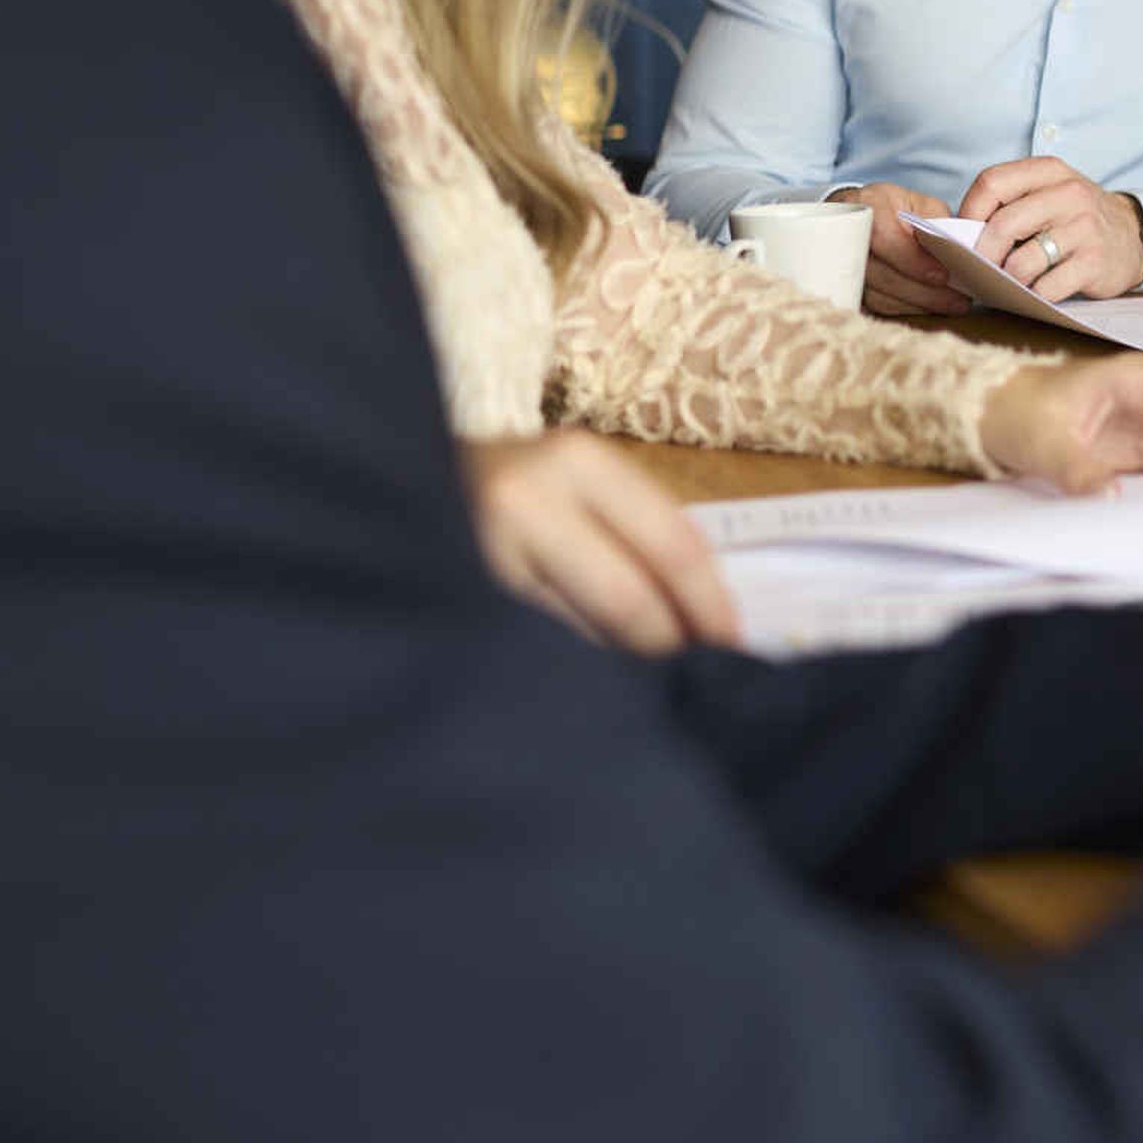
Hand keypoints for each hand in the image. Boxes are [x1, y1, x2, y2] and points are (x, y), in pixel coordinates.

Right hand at [463, 431, 738, 654]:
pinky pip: (534, 645)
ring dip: (622, 662)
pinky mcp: (454, 600)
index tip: (733, 646)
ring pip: (579, 634)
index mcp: (579, 462)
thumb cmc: (523, 486)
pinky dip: (573, 662)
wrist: (409, 480)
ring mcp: (481, 554)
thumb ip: (645, 536)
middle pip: (628, 598)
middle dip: (667, 645)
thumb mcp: (588, 485)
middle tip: (692, 676)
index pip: (672, 546)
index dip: (710, 605)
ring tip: (646, 680)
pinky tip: (588, 676)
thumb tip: (711, 622)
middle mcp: (526, 500)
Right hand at [846, 181, 968, 316]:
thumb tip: (958, 254)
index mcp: (868, 204)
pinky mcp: (846, 285)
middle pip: (880, 273)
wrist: (859, 215)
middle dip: (922, 291)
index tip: (942, 276)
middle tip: (957, 300)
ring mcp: (839, 262)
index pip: (883, 236)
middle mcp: (847, 233)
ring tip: (951, 305)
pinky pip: (874, 306)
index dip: (911, 260)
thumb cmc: (896, 209)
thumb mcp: (921, 205)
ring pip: (877, 295)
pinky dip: (904, 308)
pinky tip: (928, 307)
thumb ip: (937, 225)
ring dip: (916, 304)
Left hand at [959, 156, 1142, 301]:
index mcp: (1050, 171)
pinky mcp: (1094, 263)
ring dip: (1008, 279)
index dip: (968, 212)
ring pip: (1023, 262)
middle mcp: (1069, 194)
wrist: (1133, 235)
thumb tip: (962, 235)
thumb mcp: (1049, 192)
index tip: (965, 234)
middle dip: (983, 253)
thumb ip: (1011, 201)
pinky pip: (1047, 287)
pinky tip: (1036, 291)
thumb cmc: (1076, 217)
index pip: (992, 182)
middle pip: (1003, 224)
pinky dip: (1034, 295)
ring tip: (1008, 281)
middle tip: (981, 267)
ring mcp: (1084, 229)